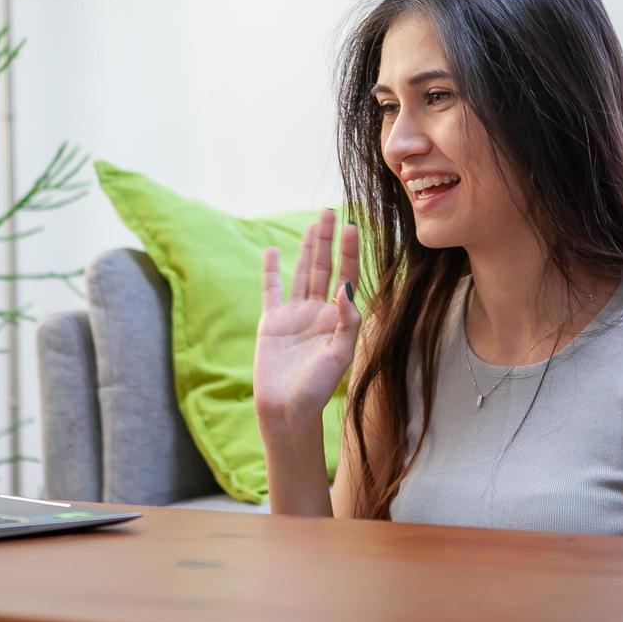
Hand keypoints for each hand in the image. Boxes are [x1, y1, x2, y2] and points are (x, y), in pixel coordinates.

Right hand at [253, 210, 360, 425]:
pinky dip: (269, 270)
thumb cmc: (316, 388)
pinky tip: (270, 251)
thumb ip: (346, 320)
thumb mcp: (339, 355)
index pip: (346, 276)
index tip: (352, 226)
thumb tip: (345, 286)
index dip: (349, 252)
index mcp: (337, 318)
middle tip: (330, 212)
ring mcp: (294, 315)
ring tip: (312, 224)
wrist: (286, 409)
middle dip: (327, 240)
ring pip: (302, 273)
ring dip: (307, 248)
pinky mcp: (272, 321)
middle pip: (324, 267)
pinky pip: (271, 290)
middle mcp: (317, 312)